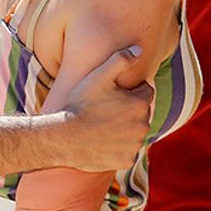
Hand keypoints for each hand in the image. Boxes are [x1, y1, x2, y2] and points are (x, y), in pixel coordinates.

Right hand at [61, 45, 152, 171]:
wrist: (64, 138)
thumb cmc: (81, 104)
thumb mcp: (99, 75)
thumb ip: (121, 59)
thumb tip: (139, 49)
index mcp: (141, 103)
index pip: (145, 91)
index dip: (129, 90)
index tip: (112, 94)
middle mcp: (144, 125)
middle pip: (141, 113)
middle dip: (128, 109)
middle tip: (104, 109)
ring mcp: (136, 145)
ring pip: (134, 132)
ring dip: (125, 129)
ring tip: (102, 125)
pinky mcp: (127, 160)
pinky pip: (127, 151)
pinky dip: (119, 147)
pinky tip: (102, 142)